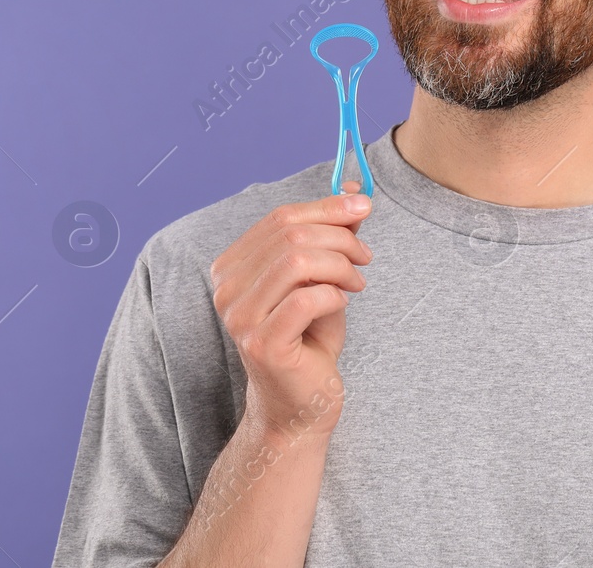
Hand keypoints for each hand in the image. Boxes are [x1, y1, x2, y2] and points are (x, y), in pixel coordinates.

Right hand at [210, 188, 373, 444]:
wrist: (301, 404)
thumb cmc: (309, 340)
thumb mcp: (321, 278)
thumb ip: (331, 235)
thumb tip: (352, 188)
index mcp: (232, 267)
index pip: (279, 218)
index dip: (326, 207)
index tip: (364, 205)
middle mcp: (226, 289)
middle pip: (290, 234)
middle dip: (339, 237)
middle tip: (365, 256)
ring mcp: (240, 318)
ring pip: (298, 261)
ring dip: (340, 265)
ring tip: (357, 282)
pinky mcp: (262, 344)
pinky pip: (307, 298)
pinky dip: (334, 295)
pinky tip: (342, 305)